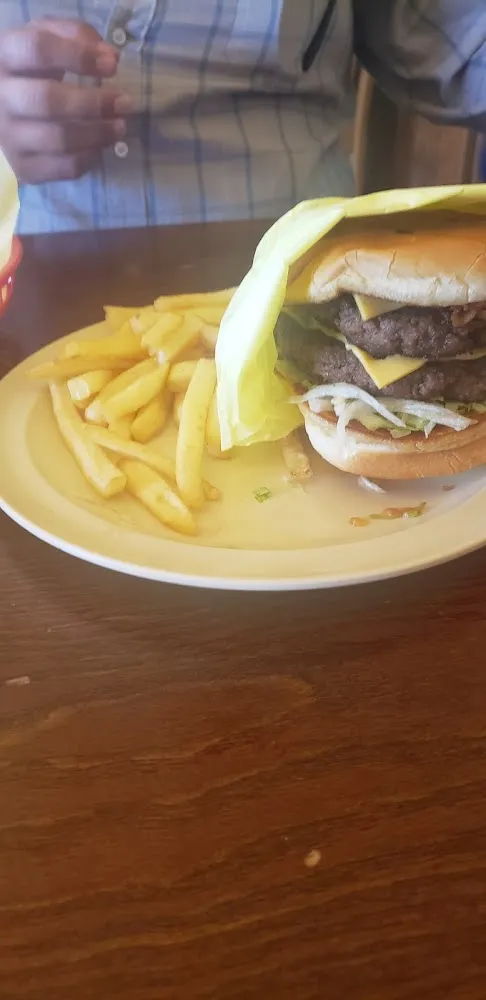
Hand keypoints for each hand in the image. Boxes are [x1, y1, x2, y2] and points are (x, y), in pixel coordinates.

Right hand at [0, 19, 132, 182]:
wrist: (2, 112)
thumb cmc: (30, 70)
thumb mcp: (45, 39)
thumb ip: (75, 36)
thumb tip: (110, 56)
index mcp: (4, 57)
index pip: (38, 51)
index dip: (79, 56)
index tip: (111, 66)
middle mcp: (1, 97)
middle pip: (48, 100)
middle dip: (93, 103)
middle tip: (124, 103)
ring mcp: (9, 136)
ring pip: (58, 139)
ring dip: (97, 134)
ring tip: (120, 127)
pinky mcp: (23, 167)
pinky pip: (63, 168)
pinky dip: (89, 158)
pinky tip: (101, 147)